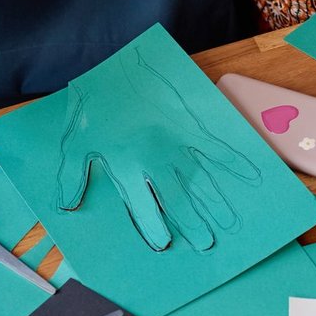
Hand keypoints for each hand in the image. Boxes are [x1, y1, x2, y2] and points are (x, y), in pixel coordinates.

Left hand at [56, 45, 262, 251]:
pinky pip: (214, 147)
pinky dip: (232, 161)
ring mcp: (174, 144)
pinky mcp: (188, 128)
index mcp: (126, 167)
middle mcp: (153, 160)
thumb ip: (72, 176)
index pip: (142, 205)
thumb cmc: (95, 109)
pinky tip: (248, 174)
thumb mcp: (74, 143)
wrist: (117, 71)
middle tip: (206, 243)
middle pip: (176, 197)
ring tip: (227, 222)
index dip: (153, 225)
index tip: (165, 244)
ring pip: (197, 179)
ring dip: (213, 201)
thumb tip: (67, 205)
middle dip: (191, 221)